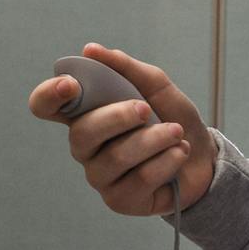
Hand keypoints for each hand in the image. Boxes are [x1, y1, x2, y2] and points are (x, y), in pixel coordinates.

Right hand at [29, 44, 216, 215]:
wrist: (204, 158)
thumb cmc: (171, 119)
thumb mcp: (154, 86)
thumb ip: (124, 68)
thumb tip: (91, 50)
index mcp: (85, 113)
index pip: (45, 106)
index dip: (48, 95)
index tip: (71, 84)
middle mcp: (85, 146)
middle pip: (81, 133)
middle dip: (117, 117)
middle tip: (145, 109)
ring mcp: (99, 175)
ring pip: (115, 157)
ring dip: (153, 140)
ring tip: (176, 132)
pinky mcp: (119, 200)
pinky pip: (139, 179)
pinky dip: (166, 161)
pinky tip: (178, 154)